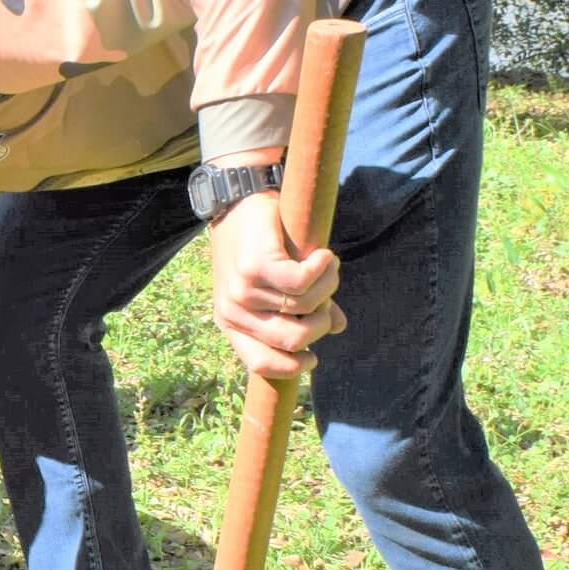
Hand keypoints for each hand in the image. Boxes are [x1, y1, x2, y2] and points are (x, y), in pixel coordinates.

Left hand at [207, 189, 344, 377]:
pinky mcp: (255, 267)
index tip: (312, 357)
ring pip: (306, 307)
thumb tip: (337, 327)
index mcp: (231, 324)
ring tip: (325, 265)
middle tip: (327, 293)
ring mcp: (242, 290)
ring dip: (327, 285)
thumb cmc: (257, 246)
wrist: (237, 202)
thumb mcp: (273, 285)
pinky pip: (303, 282)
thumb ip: (303, 310)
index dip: (292, 367)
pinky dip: (322, 269)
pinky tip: (323, 256)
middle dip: (321, 320)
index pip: (260, 364)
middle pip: (295, 340)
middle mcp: (233, 312)